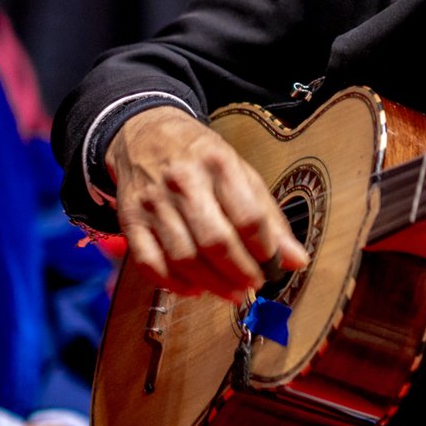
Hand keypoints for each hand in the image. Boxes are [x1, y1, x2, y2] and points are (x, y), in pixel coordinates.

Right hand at [107, 106, 307, 301]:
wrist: (146, 133)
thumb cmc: (202, 157)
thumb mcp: (241, 171)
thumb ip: (268, 215)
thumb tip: (296, 259)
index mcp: (220, 165)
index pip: (248, 216)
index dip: (265, 249)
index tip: (275, 264)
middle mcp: (185, 182)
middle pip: (216, 241)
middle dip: (240, 272)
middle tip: (255, 284)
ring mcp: (154, 203)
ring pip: (184, 257)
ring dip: (212, 284)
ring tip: (232, 292)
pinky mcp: (130, 220)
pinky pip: (149, 263)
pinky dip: (173, 283)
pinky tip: (194, 289)